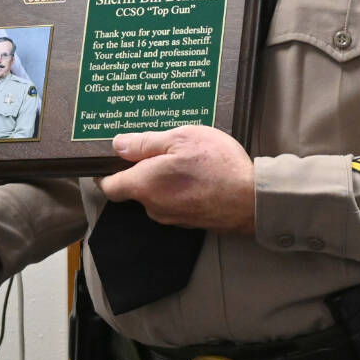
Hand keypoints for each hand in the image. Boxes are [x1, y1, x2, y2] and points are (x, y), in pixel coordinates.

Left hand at [97, 125, 255, 233]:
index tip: (111, 156)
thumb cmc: (217, 165)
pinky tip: (195, 173)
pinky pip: (174, 201)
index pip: (109, 186)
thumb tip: (118, 145)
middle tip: (157, 146)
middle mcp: (153, 207)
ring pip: (156, 195)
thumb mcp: (180, 138)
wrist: (254, 200)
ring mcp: (173, 218)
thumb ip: (145, 143)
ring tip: (181, 156)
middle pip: (134, 188)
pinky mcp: (190, 221)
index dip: (106, 171)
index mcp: (144, 186)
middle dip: (141, 169)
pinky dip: (178, 188)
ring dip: (162, 178)